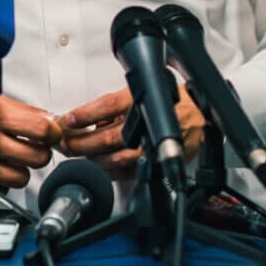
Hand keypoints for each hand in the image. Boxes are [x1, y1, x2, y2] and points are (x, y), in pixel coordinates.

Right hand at [0, 94, 61, 188]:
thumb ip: (23, 112)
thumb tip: (50, 122)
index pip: (41, 130)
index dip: (52, 133)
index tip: (51, 134)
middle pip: (37, 156)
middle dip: (41, 152)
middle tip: (35, 146)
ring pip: (23, 177)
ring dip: (24, 169)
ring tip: (16, 158)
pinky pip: (3, 187)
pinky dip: (6, 180)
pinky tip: (0, 167)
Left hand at [59, 86, 204, 180]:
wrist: (200, 113)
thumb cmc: (169, 99)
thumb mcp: (140, 93)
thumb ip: (114, 107)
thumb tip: (86, 120)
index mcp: (145, 99)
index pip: (109, 106)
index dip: (86, 114)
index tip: (68, 119)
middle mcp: (150, 123)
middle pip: (109, 136)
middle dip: (81, 142)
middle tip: (64, 142)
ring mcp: (155, 145)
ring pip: (117, 158)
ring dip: (92, 159)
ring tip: (77, 155)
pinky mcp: (159, 162)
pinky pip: (129, 172)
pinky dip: (109, 171)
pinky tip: (97, 166)